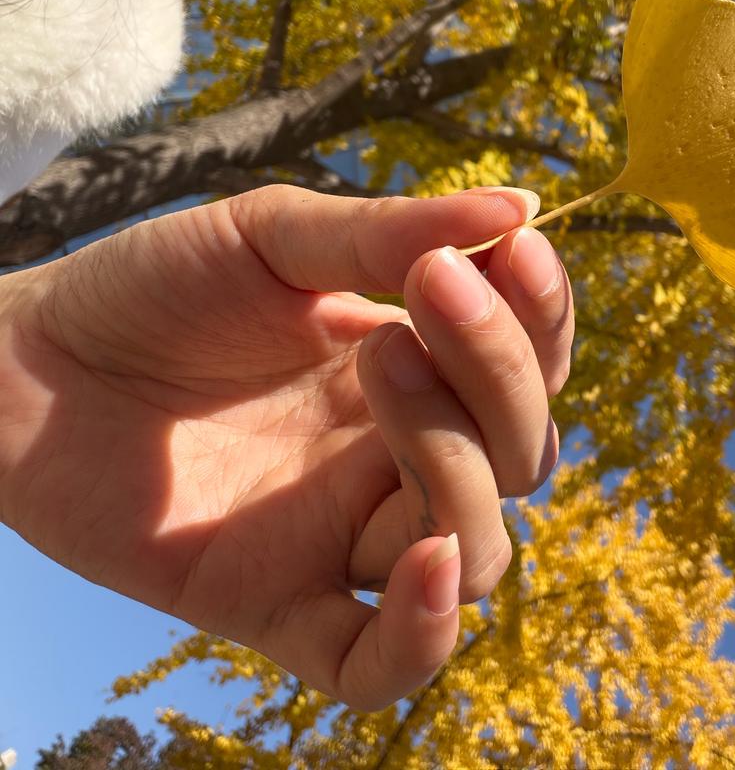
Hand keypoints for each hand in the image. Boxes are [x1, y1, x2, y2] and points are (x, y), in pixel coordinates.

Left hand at [0, 184, 572, 708]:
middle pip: (521, 457)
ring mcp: (342, 535)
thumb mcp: (276, 235)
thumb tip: (522, 210)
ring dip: (458, 468)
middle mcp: (396, 458)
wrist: (28, 360)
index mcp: (415, 370)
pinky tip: (425, 565)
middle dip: (495, 375)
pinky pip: (377, 664)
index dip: (544, 321)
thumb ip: (392, 232)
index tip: (517, 250)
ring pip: (472, 550)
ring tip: (384, 366)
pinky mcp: (276, 604)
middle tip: (424, 292)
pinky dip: (423, 638)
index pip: (531, 368)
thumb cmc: (155, 284)